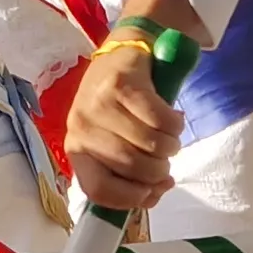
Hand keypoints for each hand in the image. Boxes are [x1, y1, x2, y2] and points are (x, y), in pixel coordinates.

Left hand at [62, 39, 182, 211]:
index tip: (151, 192)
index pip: (98, 190)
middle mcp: (81, 128)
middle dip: (160, 170)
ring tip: (170, 138)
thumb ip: (131, 172)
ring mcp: (100, 105)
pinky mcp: (122, 85)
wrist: (124, 53)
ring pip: (150, 145)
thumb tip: (157, 193)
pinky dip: (175, 125)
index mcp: (76, 148)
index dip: (131, 198)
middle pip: (132, 168)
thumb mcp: (114, 141)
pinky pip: (161, 121)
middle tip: (166, 159)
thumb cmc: (119, 106)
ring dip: (171, 147)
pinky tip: (174, 120)